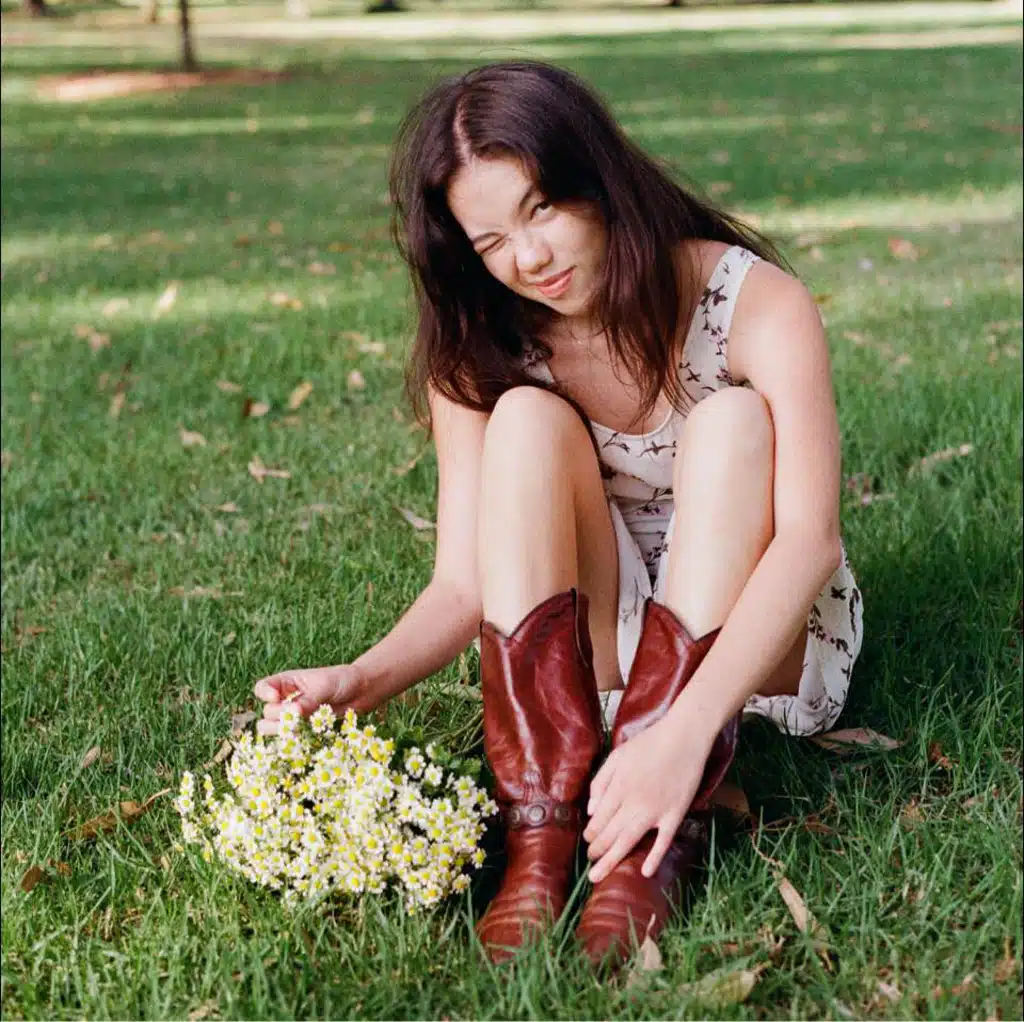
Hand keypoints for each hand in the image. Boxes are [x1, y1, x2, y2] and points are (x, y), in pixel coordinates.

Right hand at [252, 663, 368, 736]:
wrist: (362, 691)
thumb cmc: (343, 681)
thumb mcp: (324, 686)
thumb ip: (308, 699)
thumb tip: (292, 712)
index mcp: (288, 682)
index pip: (263, 687)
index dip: (264, 693)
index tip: (276, 697)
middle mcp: (287, 699)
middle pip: (267, 711)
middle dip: (278, 715)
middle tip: (296, 716)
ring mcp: (295, 715)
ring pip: (272, 727)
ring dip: (280, 731)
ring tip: (296, 730)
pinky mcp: (304, 729)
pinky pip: (289, 738)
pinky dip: (291, 740)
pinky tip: (301, 740)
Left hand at [583, 718, 712, 882]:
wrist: (684, 736)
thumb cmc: (649, 743)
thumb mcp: (617, 755)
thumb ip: (601, 781)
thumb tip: (591, 810)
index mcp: (618, 786)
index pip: (598, 819)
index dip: (591, 834)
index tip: (588, 842)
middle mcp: (633, 801)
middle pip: (610, 833)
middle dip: (597, 851)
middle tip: (591, 864)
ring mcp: (655, 810)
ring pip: (629, 840)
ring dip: (612, 859)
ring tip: (599, 875)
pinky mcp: (675, 813)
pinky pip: (663, 840)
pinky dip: (654, 857)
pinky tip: (644, 872)